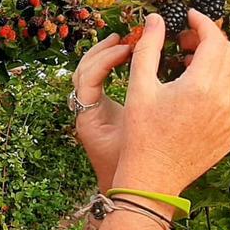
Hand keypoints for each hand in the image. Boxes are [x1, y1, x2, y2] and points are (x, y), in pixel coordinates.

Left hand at [70, 33, 132, 190]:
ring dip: (105, 56)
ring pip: (89, 75)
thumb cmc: (132, 166)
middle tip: (124, 39)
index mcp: (89, 116)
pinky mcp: (100, 112)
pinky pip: (100, 82)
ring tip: (126, 44)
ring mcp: (91, 111)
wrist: (128, 190)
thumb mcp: (138, 133)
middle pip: (83, 71)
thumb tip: (146, 74)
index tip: (129, 50)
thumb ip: (142, 108)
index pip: (88, 77)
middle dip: (102, 51)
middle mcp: (85, 112)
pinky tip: (132, 61)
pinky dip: (112, 68)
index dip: (106, 59)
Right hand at [112, 9, 229, 199]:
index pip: (214, 39)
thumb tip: (156, 19)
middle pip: (229, 53)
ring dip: (223, 63)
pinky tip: (206, 92)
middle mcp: (224, 100)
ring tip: (196, 69)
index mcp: (201, 85)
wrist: (153, 178)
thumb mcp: (139, 86)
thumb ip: (148, 48)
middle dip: (209, 41)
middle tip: (185, 44)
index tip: (190, 17)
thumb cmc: (141, 134)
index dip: (203, 22)